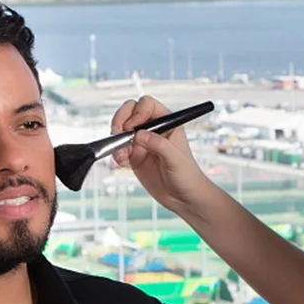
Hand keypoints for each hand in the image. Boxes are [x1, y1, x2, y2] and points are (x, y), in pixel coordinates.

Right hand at [108, 95, 212, 212]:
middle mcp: (153, 129)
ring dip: (116, 140)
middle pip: (130, 112)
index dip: (137, 111)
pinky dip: (116, 153)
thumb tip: (139, 134)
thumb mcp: (176, 160)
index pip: (147, 105)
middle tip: (118, 134)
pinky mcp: (134, 156)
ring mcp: (142, 142)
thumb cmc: (188, 176)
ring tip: (123, 156)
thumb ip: (159, 145)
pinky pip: (118, 148)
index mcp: (168, 122)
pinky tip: (122, 163)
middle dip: (120, 121)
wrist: (184, 198)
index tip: (133, 126)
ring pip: (121, 129)